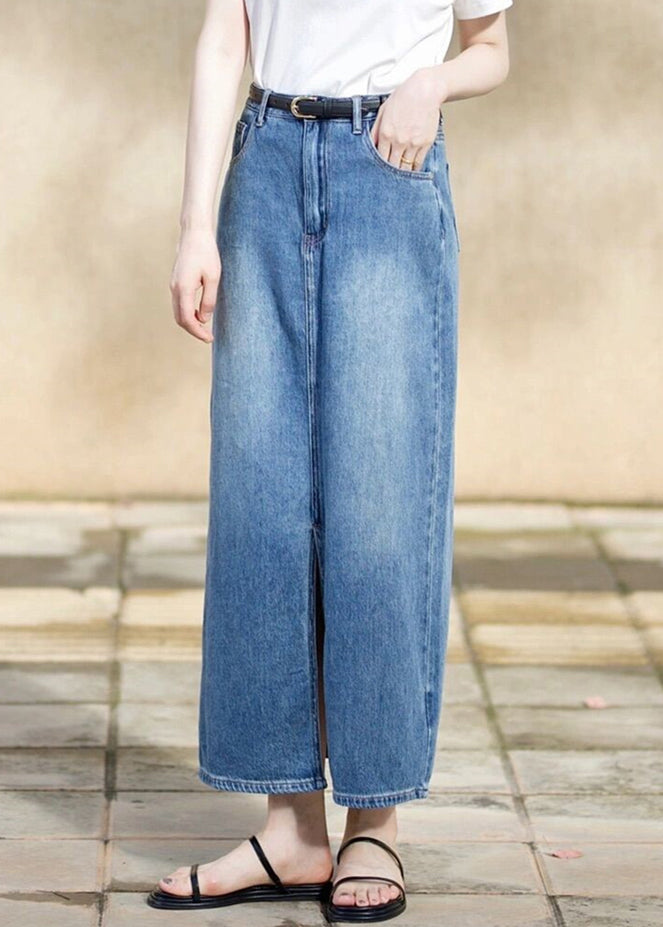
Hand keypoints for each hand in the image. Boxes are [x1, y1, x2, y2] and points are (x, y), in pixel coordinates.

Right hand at [169, 228, 219, 342]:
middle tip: (208, 337)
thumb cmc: (206, 253)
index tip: (209, 338)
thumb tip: (204, 319)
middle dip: (193, 331)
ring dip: (190, 323)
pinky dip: (188, 313)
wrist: (193, 233)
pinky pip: (179, 304)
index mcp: (183, 288)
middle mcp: (175, 289)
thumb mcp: (213, 278)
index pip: (187, 319)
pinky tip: (200, 315)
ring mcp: (173, 285)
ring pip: (178, 312)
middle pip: (180, 319)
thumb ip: (208, 300)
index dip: (198, 332)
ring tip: (205, 329)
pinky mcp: (175, 282)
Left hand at [370, 67, 448, 171]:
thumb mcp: (383, 110)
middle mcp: (399, 141)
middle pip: (391, 166)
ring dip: (401, 173)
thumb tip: (371, 145)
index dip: (378, 167)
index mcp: (386, 133)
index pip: (379, 158)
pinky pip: (418, 163)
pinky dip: (414, 169)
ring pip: (405, 167)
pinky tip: (411, 171)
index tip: (378, 172)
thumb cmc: (404, 97)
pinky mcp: (425, 143)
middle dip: (389, 174)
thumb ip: (376, 130)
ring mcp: (413, 143)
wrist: (425, 90)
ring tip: (399, 178)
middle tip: (387, 180)